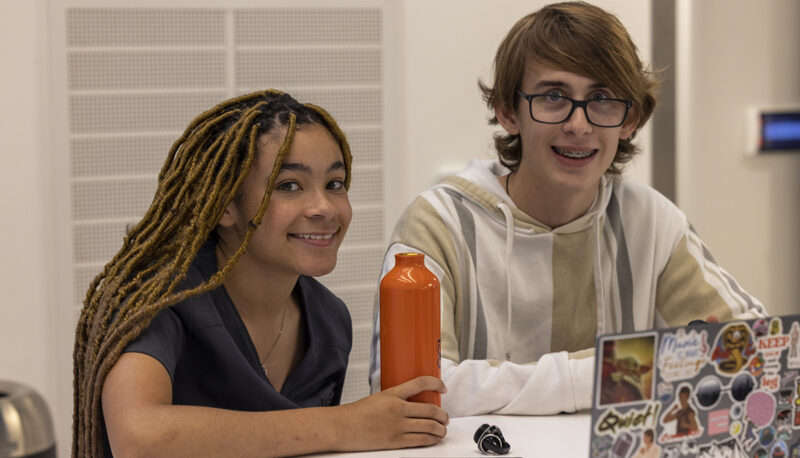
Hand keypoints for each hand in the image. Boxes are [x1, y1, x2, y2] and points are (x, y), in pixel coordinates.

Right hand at [334, 376, 448, 451]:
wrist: (342, 427)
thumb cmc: (355, 414)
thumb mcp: (377, 399)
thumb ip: (394, 400)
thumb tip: (410, 404)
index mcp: (392, 394)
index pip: (420, 383)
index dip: (436, 384)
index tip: (442, 387)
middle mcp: (397, 408)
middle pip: (430, 409)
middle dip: (442, 415)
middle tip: (445, 417)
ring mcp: (397, 425)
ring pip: (430, 426)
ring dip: (441, 429)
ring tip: (442, 430)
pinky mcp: (395, 441)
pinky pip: (421, 440)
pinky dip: (432, 440)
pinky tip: (434, 439)